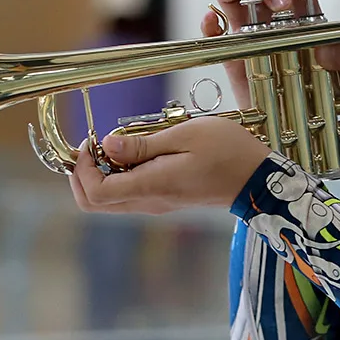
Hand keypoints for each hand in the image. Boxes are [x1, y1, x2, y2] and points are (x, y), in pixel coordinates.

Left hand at [69, 117, 270, 216]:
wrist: (257, 178)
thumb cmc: (228, 152)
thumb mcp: (186, 136)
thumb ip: (143, 144)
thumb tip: (107, 145)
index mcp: (152, 186)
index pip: (97, 192)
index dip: (82, 169)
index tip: (91, 141)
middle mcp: (150, 202)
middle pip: (95, 203)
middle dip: (82, 175)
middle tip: (91, 147)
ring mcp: (157, 204)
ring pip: (110, 201)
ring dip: (100, 174)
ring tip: (114, 145)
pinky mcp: (165, 200)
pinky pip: (128, 195)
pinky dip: (119, 176)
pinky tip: (133, 153)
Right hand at [200, 0, 339, 107]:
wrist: (300, 121)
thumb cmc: (323, 91)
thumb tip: (333, 51)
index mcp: (299, 7)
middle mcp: (269, 11)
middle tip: (281, 6)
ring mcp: (245, 28)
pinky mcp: (229, 51)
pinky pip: (211, 28)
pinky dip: (209, 21)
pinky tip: (215, 24)